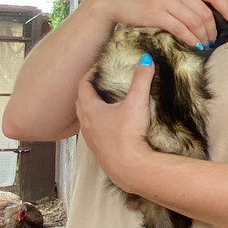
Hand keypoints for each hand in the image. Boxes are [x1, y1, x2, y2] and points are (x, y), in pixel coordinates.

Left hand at [75, 61, 154, 189]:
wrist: (129, 167)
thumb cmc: (128, 135)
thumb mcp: (136, 103)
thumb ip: (141, 79)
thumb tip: (145, 59)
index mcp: (90, 109)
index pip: (83, 86)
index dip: (89, 75)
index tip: (98, 68)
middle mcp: (86, 124)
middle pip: (81, 103)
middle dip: (88, 91)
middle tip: (100, 84)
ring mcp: (91, 139)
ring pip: (85, 120)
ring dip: (92, 110)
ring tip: (105, 104)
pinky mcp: (99, 151)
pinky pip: (94, 133)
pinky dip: (98, 125)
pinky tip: (111, 126)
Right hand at [86, 0, 227, 49]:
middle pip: (205, 13)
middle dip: (213, 30)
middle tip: (213, 39)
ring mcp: (167, 0)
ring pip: (195, 22)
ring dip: (203, 36)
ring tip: (204, 44)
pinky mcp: (157, 14)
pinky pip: (181, 29)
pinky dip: (191, 39)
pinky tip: (194, 45)